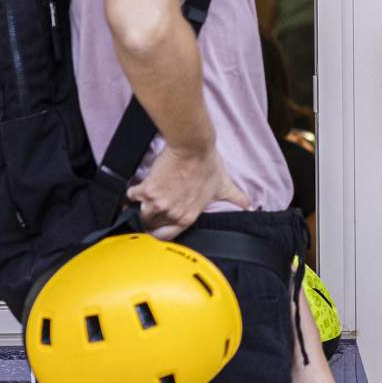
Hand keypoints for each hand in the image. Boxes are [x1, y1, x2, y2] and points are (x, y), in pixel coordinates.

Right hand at [128, 141, 246, 237]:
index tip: (157, 227)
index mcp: (188, 216)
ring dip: (141, 208)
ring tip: (142, 201)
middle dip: (149, 221)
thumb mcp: (224, 186)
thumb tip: (249, 205)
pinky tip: (138, 188)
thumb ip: (235, 198)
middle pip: (153, 226)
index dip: (161, 233)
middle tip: (148, 213)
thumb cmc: (208, 164)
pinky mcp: (147, 189)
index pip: (169, 235)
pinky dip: (133, 192)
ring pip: (142, 214)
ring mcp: (159, 203)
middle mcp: (173, 214)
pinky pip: (133, 196)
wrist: (192, 147)